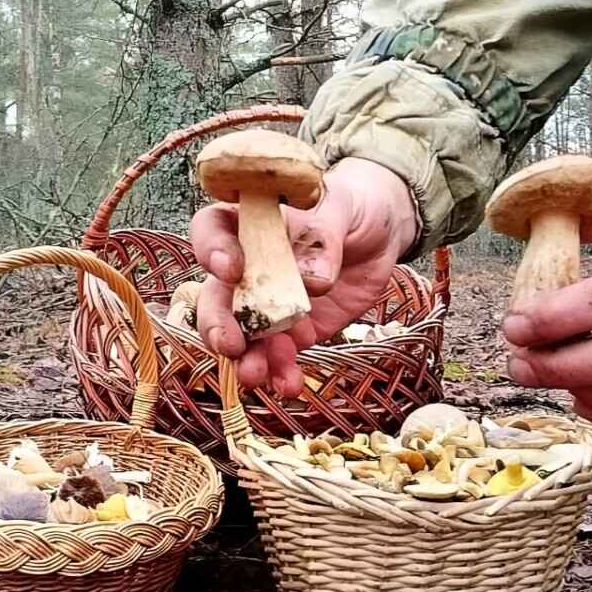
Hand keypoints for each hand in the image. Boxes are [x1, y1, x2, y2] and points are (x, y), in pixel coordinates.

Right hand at [190, 158, 417, 396]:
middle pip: (216, 295)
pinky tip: (288, 384)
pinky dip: (280, 372)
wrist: (380, 237)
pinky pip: (279, 355)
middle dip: (218, 323)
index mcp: (250, 223)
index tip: (231, 270)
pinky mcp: (293, 331)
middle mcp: (248, 266)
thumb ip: (323, 236)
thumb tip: (313, 279)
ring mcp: (268, 303)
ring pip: (243, 334)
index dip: (211, 250)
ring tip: (256, 375)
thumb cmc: (352, 207)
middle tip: (230, 343)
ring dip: (244, 358)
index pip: (212, 230)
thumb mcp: (341, 207)